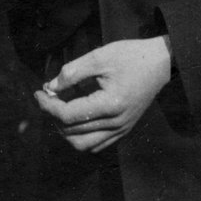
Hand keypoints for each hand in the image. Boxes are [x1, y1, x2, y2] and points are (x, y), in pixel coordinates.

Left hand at [34, 36, 171, 153]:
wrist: (161, 62)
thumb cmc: (132, 56)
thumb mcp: (100, 56)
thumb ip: (73, 72)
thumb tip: (51, 87)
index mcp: (110, 105)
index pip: (68, 115)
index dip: (48, 105)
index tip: (38, 93)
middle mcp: (116, 123)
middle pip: (72, 131)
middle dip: (54, 115)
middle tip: (49, 97)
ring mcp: (121, 129)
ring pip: (83, 145)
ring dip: (66, 131)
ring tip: (61, 111)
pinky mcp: (124, 129)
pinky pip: (97, 145)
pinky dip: (81, 137)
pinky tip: (77, 119)